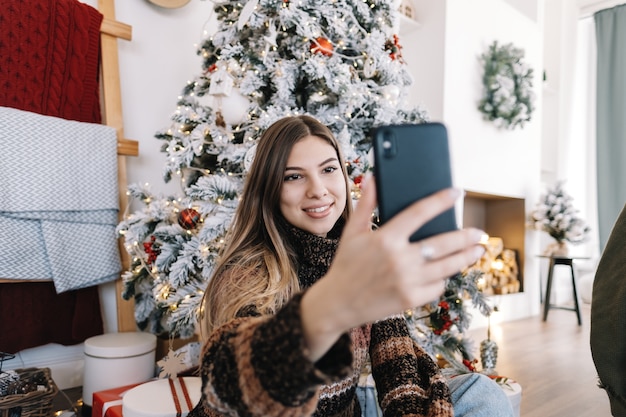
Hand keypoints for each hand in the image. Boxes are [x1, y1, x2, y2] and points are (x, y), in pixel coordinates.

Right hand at [301, 175, 484, 360]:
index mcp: (385, 239)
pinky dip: (443, 278)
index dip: (441, 200)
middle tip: (479, 232)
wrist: (338, 304)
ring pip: (447, 267)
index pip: (419, 213)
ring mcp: (407, 282)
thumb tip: (374, 177)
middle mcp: (399, 260)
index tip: (457, 193)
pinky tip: (447, 272)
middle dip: (466, 236)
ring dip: (466, 257)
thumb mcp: (352, 232)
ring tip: (477, 250)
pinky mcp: (411, 300)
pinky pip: (437, 286)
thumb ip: (367, 204)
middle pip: (443, 243)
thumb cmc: (346, 265)